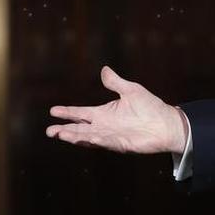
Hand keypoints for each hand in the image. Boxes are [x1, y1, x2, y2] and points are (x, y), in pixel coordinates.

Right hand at [46, 66, 188, 154]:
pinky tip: (84, 138)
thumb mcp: (130, 90)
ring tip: (60, 135)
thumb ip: (115, 82)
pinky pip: (104, 142)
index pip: (80, 113)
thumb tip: (104, 70)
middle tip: (49, 131)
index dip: (67, 112)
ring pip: (87, 138)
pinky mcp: (120, 144)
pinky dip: (94, 140)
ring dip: (74, 137)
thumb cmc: (150, 107)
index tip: (52, 111)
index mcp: (104, 113)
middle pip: (79, 129)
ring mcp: (110, 136)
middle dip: (64, 129)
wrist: (166, 123)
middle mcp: (104, 126)